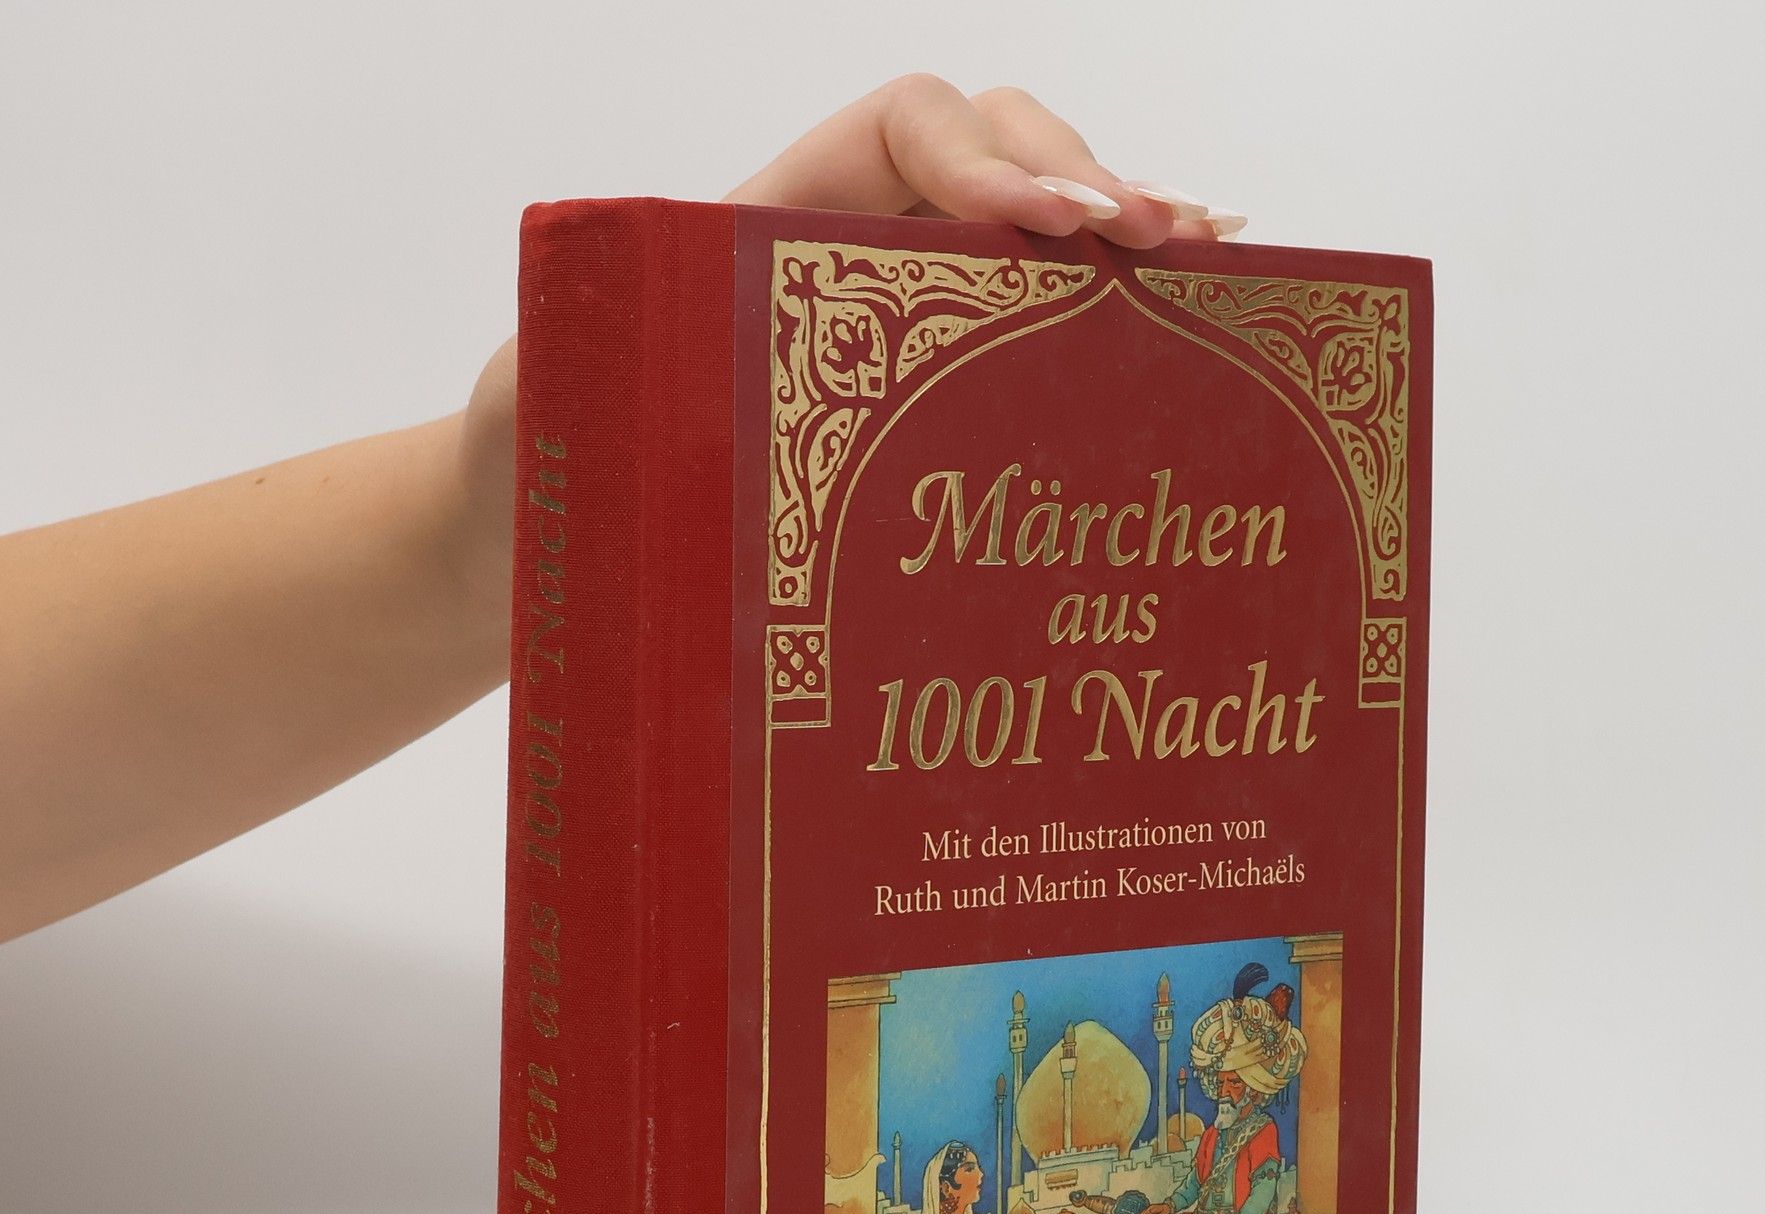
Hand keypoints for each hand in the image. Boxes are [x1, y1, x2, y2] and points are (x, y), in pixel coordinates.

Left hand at [458, 77, 1242, 661]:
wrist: (555, 528)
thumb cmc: (551, 458)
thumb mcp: (553, 387)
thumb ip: (583, 342)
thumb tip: (604, 331)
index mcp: (773, 218)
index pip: (907, 128)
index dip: (986, 159)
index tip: (1040, 232)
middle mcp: (851, 243)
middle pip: (999, 153)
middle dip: (1087, 183)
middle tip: (1161, 243)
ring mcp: (902, 310)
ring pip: (1036, 228)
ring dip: (1125, 230)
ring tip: (1206, 259)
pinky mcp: (936, 382)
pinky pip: (1038, 311)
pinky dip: (1116, 299)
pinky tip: (1191, 304)